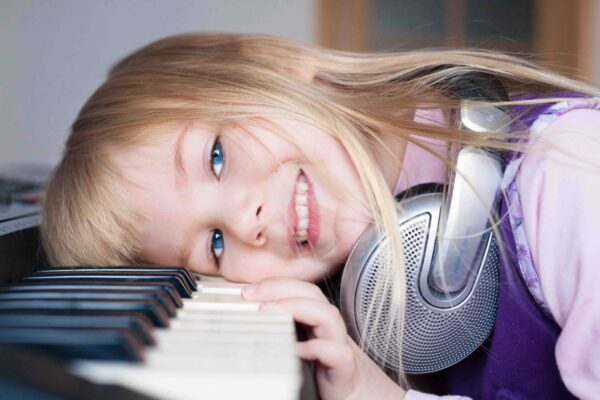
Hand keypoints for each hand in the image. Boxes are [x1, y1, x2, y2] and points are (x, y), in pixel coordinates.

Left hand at [242, 277, 405, 399]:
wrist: (364, 396)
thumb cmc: (329, 372)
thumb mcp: (303, 346)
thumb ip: (284, 331)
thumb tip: (249, 321)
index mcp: (319, 322)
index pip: (302, 290)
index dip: (277, 283)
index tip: (248, 289)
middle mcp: (331, 330)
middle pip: (313, 294)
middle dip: (282, 287)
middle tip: (252, 294)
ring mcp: (340, 347)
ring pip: (328, 316)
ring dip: (298, 307)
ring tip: (269, 311)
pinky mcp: (346, 371)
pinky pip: (338, 354)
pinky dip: (317, 348)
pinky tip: (296, 350)